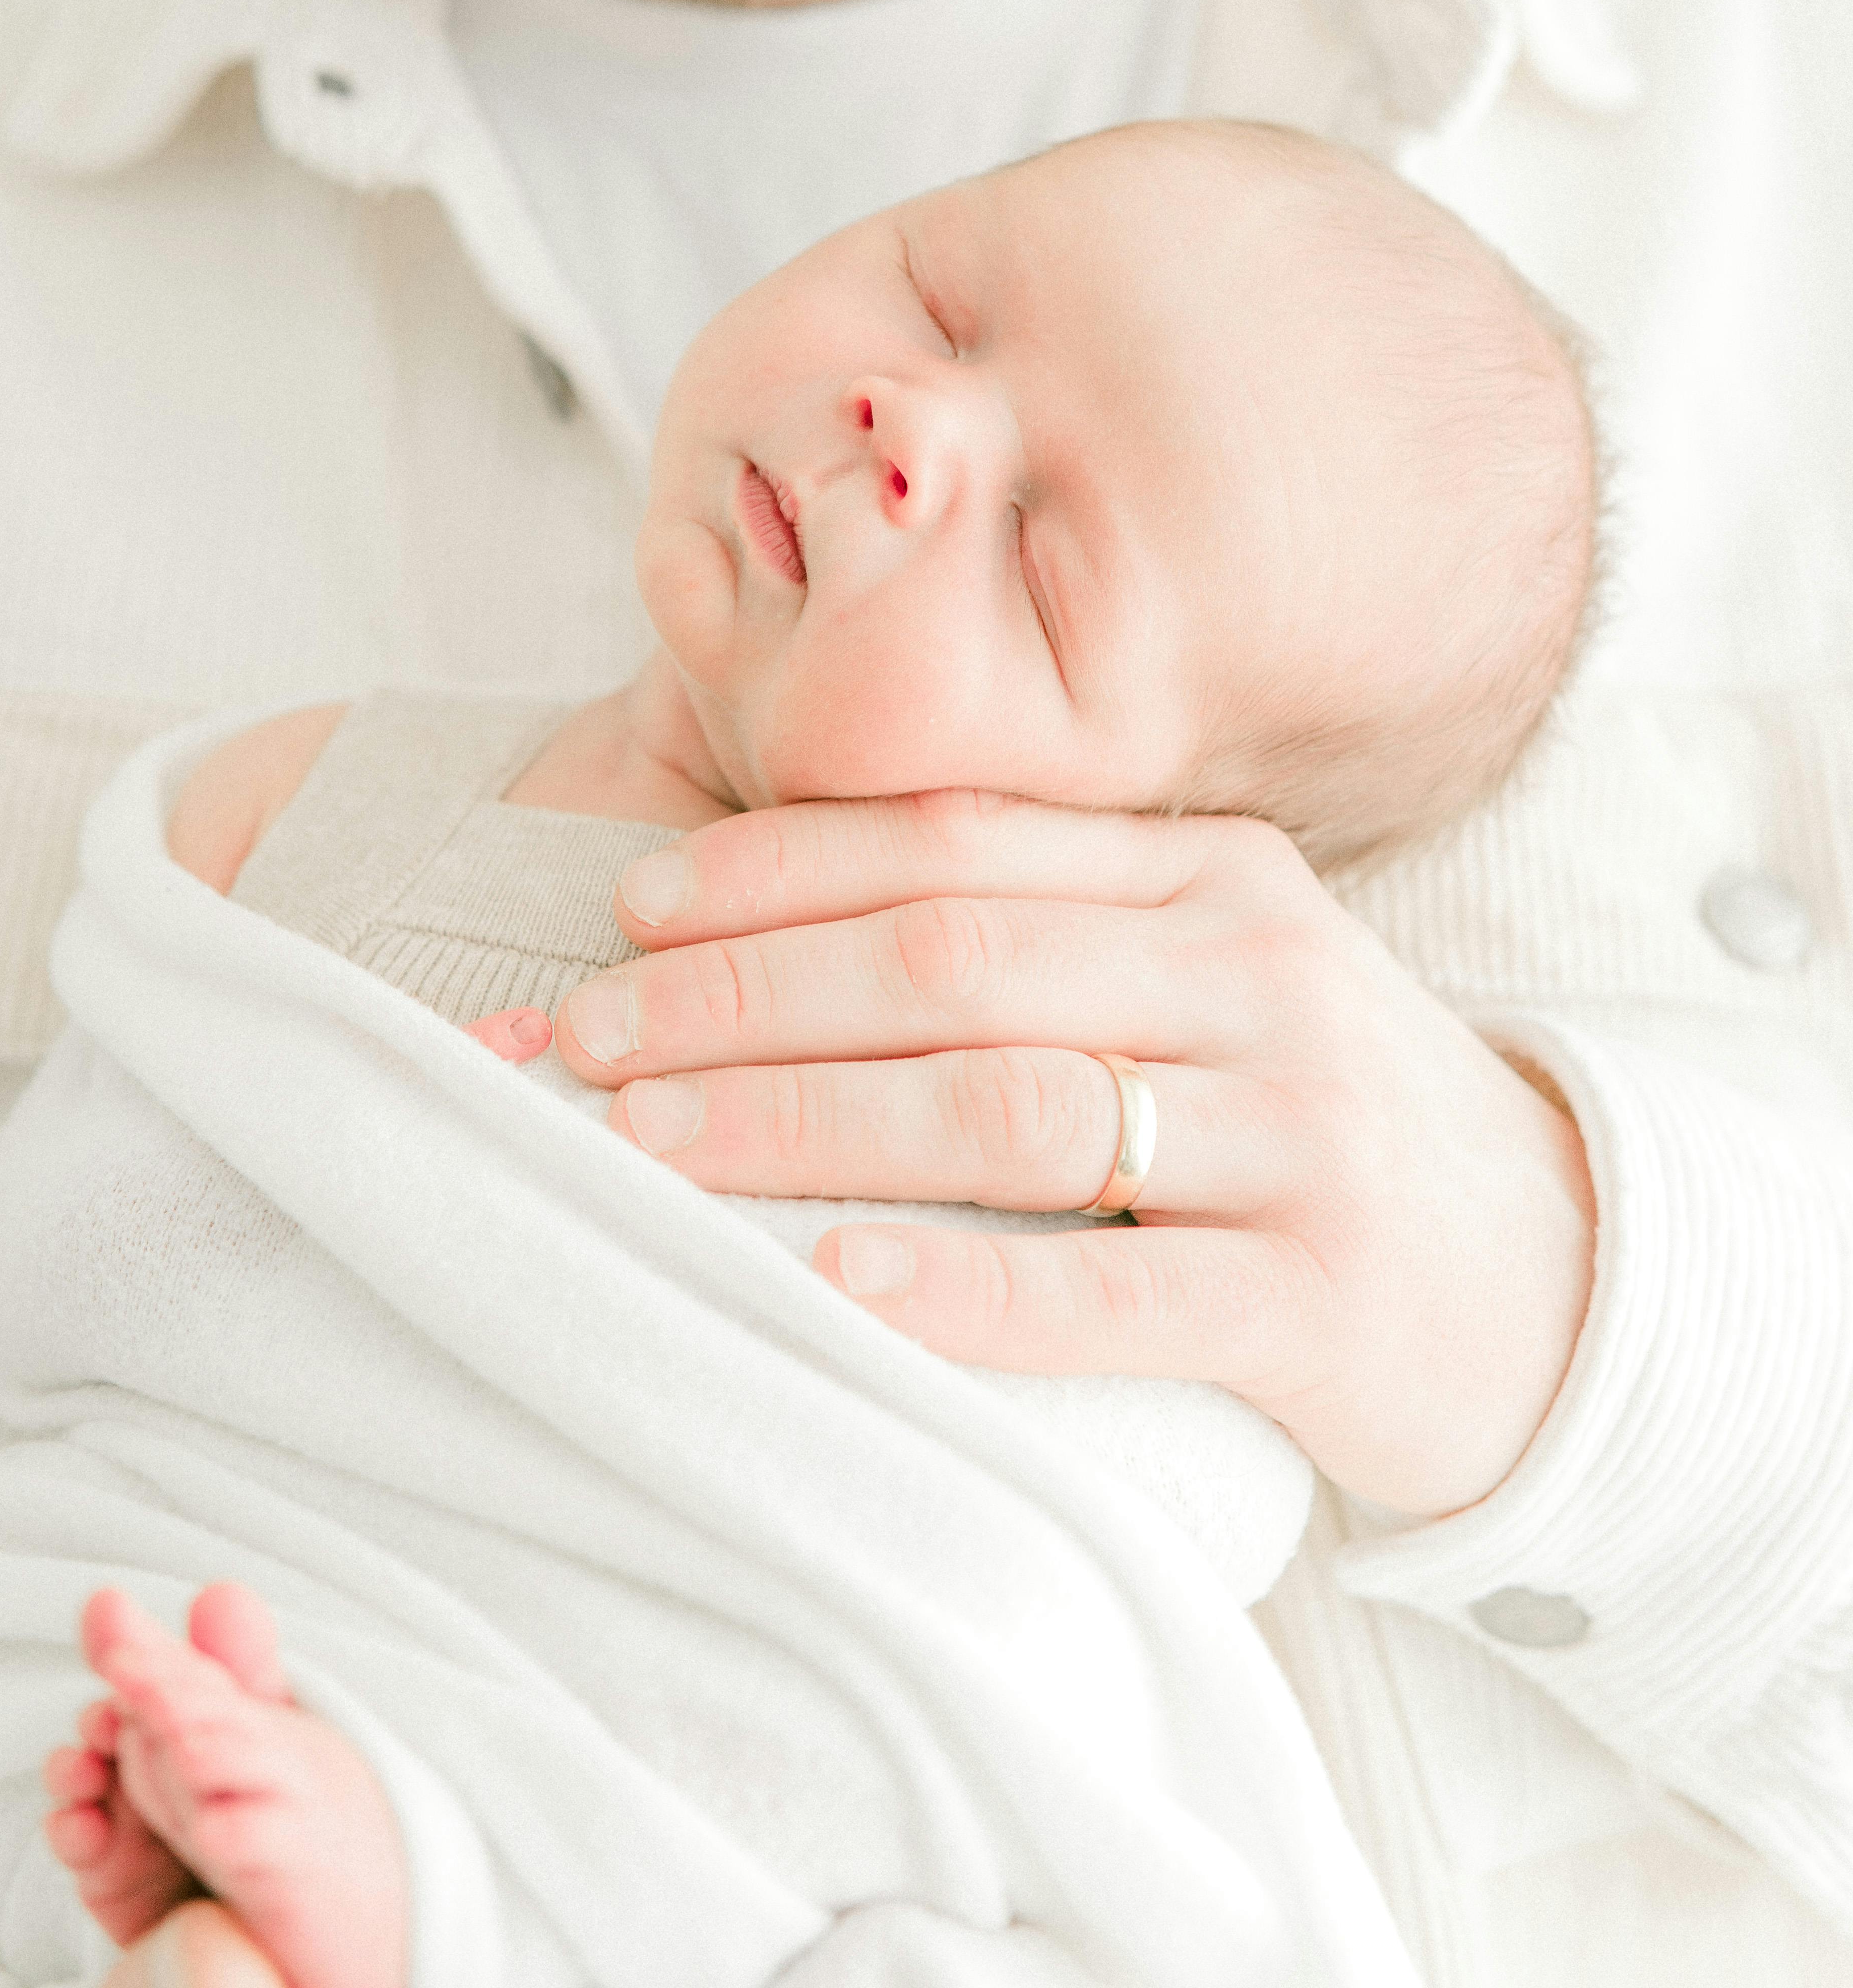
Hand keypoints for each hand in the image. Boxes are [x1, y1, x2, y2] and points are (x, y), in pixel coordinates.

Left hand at [547, 797, 1596, 1517]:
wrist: (1558, 1271)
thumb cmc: (1315, 1116)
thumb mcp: (1209, 973)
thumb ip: (1047, 927)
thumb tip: (786, 928)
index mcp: (1206, 873)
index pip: (952, 844)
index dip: (773, 872)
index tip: (625, 910)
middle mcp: (1251, 970)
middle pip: (950, 960)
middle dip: (743, 995)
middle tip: (578, 1037)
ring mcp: (1294, 1129)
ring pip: (1006, 1103)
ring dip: (802, 1120)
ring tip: (642, 1143)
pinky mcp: (1320, 1291)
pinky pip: (1116, 1282)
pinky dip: (966, 1282)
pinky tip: (835, 1280)